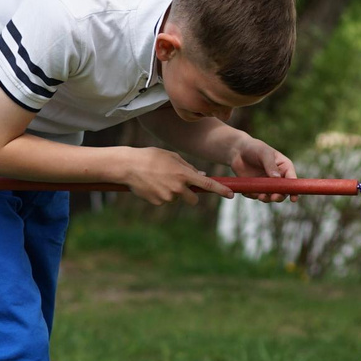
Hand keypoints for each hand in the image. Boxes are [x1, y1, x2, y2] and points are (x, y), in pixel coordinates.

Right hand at [112, 145, 229, 206]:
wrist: (128, 166)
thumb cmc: (152, 157)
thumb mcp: (173, 157)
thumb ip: (189, 168)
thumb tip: (202, 177)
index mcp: (184, 174)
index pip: (208, 185)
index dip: (221, 190)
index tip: (231, 195)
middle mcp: (178, 188)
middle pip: (193, 199)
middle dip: (191, 195)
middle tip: (180, 185)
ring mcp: (168, 197)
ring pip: (177, 199)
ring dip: (173, 193)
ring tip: (159, 179)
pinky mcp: (158, 202)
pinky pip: (165, 201)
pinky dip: (161, 195)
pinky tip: (152, 185)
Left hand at [225, 133, 296, 200]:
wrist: (238, 151)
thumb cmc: (254, 147)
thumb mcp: (264, 153)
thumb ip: (270, 165)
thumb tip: (277, 178)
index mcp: (284, 166)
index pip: (292, 179)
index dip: (294, 189)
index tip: (293, 198)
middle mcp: (278, 177)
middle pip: (283, 191)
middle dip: (279, 196)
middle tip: (273, 198)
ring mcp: (267, 183)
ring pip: (270, 196)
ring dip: (267, 198)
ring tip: (260, 196)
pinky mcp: (256, 187)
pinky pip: (256, 195)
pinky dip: (253, 195)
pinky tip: (247, 191)